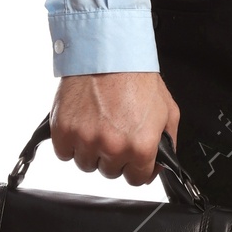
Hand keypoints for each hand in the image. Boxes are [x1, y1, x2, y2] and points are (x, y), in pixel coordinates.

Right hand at [50, 71, 180, 187]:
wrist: (109, 52)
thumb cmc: (137, 77)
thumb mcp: (168, 110)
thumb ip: (168, 142)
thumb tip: (163, 162)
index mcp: (141, 146)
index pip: (136, 179)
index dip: (135, 168)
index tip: (132, 159)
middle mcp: (113, 147)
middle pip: (109, 172)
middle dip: (113, 157)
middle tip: (114, 133)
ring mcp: (86, 140)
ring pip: (85, 164)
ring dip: (91, 151)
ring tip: (97, 126)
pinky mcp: (63, 130)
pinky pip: (64, 153)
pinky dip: (70, 144)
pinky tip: (81, 126)